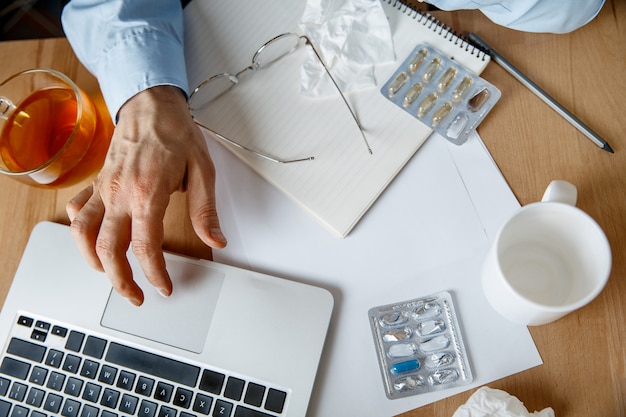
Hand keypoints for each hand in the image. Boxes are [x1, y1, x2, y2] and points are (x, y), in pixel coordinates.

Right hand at [66, 85, 226, 305]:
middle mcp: (119, 193)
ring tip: (110, 276)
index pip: (145, 246)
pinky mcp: (97, 182)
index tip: (164, 287)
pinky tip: (93, 241)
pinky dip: (80, 231)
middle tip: (136, 295)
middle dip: (121, 280)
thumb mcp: (202, 170)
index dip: (155, 274)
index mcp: (148, 192)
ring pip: (83, 234)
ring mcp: (103, 188)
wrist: (151, 104)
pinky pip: (77, 210)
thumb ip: (205, 210)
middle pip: (109, 248)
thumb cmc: (176, 133)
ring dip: (94, 262)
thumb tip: (216, 239)